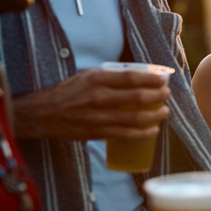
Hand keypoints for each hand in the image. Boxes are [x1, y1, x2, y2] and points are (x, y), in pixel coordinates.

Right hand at [13, 69, 170, 140]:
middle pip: (137, 97)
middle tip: (166, 95)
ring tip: (164, 112)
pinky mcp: (98, 132)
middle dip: (158, 97)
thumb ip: (109, 77)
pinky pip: (126, 134)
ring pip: (135, 118)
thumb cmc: (68, 92)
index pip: (131, 77)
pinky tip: (153, 130)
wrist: (44, 113)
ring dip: (155, 115)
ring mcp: (99, 116)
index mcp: (97, 79)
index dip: (151, 79)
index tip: (163, 80)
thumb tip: (136, 76)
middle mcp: (99, 97)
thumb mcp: (86, 76)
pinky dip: (143, 133)